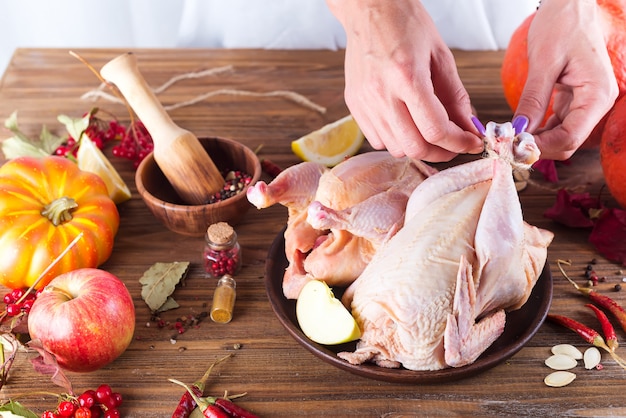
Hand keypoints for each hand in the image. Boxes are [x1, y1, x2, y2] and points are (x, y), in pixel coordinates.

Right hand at [326, 0, 482, 161]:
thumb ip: (455, 96)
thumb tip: (467, 127)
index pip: (435, 129)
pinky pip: (377, 139)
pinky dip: (396, 140)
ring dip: (417, 147)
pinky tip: (405, 123)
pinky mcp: (354, 105)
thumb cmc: (406, 25)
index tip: (471, 143)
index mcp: (407, 76)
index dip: (458, 143)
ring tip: (428, 131)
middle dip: (440, 152)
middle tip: (453, 144)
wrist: (369, 9)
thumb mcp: (441, 56)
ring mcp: (364, 101)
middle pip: (414, 147)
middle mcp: (381, 92)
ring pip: (395, 148)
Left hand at [514, 0, 618, 160]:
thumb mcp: (544, 62)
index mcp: (597, 94)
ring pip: (560, 136)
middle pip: (567, 142)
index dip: (541, 147)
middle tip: (506, 147)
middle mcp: (596, 102)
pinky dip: (538, 130)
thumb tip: (520, 131)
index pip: (570, 137)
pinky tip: (518, 129)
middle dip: (537, 148)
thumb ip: (533, 99)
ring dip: (535, 141)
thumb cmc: (562, 25)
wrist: (569, 6)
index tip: (512, 148)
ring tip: (508, 139)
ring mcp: (586, 103)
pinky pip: (556, 124)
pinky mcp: (573, 100)